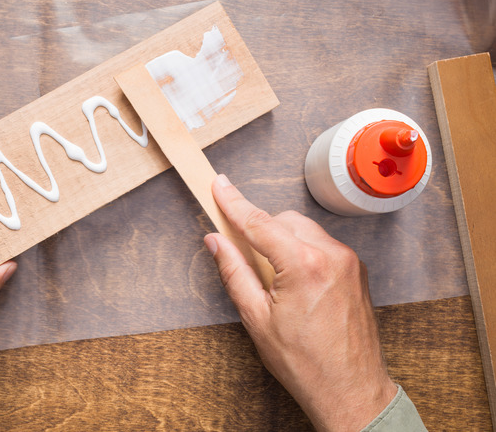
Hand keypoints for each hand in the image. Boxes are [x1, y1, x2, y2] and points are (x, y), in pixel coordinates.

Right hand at [203, 174, 394, 431]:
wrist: (351, 390)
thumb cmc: (305, 362)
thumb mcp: (256, 318)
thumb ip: (234, 272)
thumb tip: (216, 242)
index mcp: (304, 265)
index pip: (259, 222)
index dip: (234, 202)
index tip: (219, 185)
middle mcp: (332, 255)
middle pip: (283, 221)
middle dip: (260, 230)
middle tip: (244, 255)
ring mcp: (349, 261)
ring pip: (304, 231)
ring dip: (282, 242)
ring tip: (274, 280)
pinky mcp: (357, 269)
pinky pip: (322, 245)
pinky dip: (302, 252)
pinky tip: (295, 283)